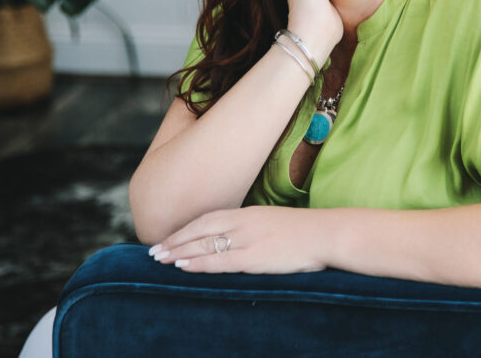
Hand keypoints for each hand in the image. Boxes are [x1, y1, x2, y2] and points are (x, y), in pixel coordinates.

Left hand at [149, 205, 327, 274]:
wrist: (326, 234)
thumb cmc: (305, 231)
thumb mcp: (273, 222)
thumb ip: (253, 228)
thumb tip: (236, 240)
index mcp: (248, 213)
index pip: (207, 219)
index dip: (185, 229)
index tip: (169, 238)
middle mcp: (243, 222)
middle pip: (200, 230)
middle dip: (175, 241)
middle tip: (154, 251)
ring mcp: (248, 239)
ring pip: (205, 245)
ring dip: (179, 252)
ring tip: (160, 259)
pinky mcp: (255, 257)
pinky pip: (220, 261)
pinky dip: (199, 263)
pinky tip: (183, 266)